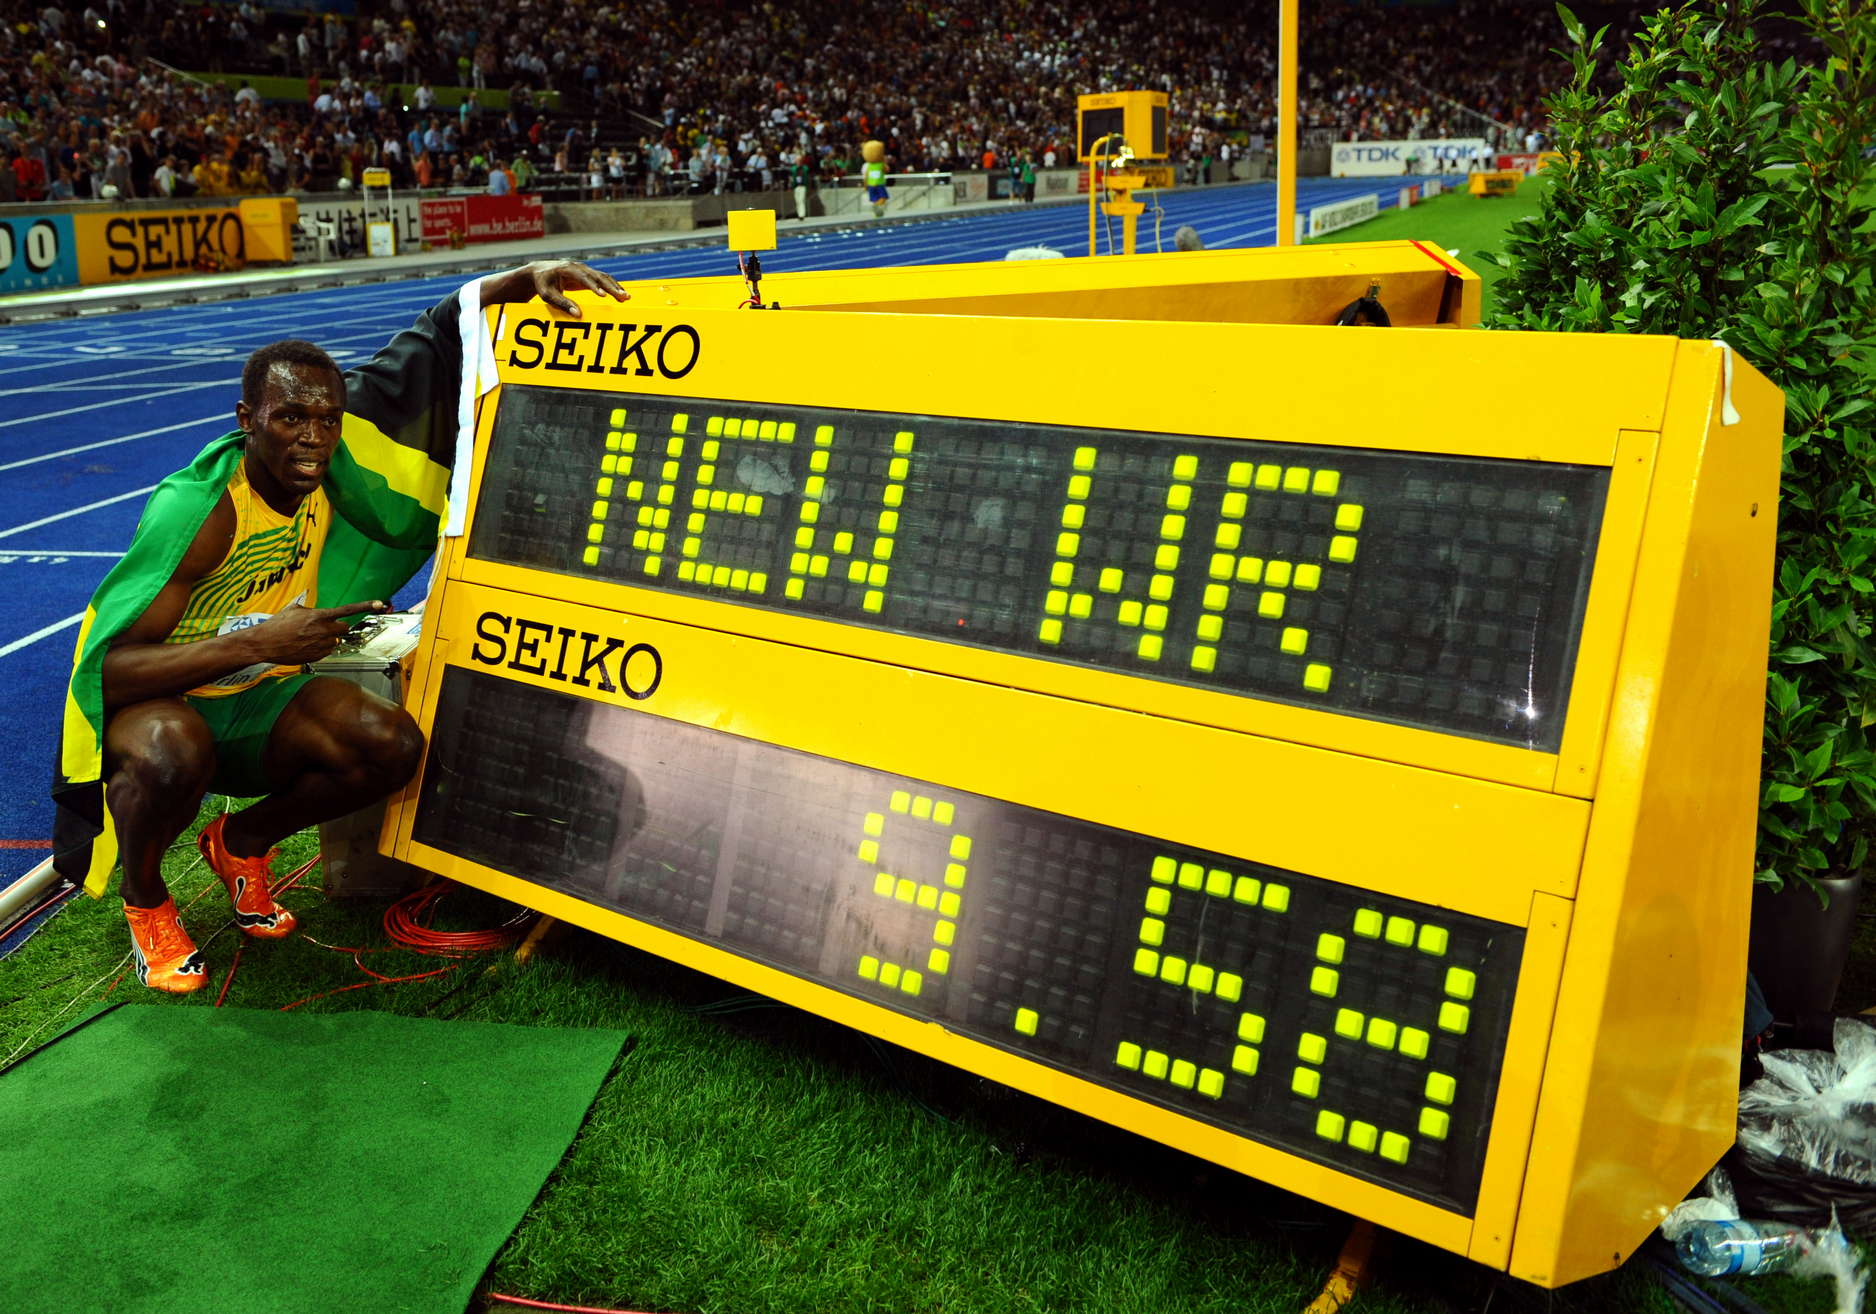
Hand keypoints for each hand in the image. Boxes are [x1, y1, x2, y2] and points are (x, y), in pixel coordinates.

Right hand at [254, 600, 385, 663]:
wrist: (263, 643)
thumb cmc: (276, 625)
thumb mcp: (292, 609)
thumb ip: (310, 609)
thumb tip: (316, 611)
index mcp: (318, 616)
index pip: (347, 610)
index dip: (365, 605)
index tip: (379, 603)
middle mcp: (323, 630)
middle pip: (343, 628)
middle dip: (336, 627)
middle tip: (321, 626)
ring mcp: (320, 645)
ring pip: (335, 641)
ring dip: (327, 638)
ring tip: (308, 637)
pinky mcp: (316, 656)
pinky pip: (327, 651)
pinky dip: (320, 648)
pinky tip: (305, 645)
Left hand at [480, 260, 627, 316]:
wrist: (540, 271)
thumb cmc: (542, 284)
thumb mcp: (548, 295)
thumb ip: (562, 304)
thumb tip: (578, 315)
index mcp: (567, 269)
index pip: (584, 278)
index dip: (594, 286)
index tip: (603, 296)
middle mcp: (579, 267)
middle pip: (598, 276)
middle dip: (612, 287)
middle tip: (623, 297)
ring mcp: (584, 270)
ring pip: (604, 277)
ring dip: (615, 287)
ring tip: (627, 298)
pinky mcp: (588, 275)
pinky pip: (603, 279)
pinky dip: (612, 286)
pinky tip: (621, 295)